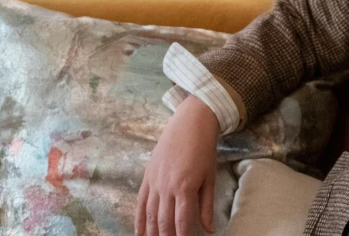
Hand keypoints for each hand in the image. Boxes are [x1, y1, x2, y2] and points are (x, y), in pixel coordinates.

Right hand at [136, 95, 220, 235]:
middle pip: (163, 221)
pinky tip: (140, 231)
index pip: (181, 221)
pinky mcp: (147, 177)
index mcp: (185, 188)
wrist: (190, 123)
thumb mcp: (210, 177)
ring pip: (149, 214)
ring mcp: (154, 182)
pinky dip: (139, 219)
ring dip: (151, 232)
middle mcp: (166, 187)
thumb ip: (207, 205)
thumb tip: (209, 229)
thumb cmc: (204, 150)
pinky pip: (140, 203)